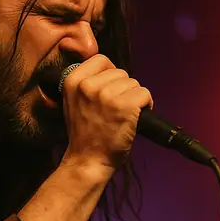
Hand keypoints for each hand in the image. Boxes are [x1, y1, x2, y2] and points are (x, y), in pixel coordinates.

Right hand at [58, 54, 152, 171]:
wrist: (88, 160)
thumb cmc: (84, 134)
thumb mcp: (73, 102)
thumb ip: (86, 84)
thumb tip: (109, 73)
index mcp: (73, 81)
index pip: (101, 59)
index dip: (110, 74)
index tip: (110, 89)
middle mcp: (88, 85)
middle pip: (121, 72)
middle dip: (123, 88)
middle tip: (116, 108)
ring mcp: (107, 95)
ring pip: (134, 83)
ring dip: (134, 98)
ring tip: (124, 115)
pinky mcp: (125, 106)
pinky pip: (145, 94)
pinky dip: (146, 105)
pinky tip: (135, 118)